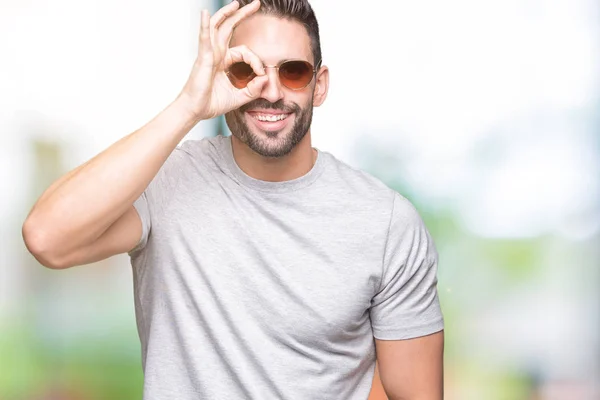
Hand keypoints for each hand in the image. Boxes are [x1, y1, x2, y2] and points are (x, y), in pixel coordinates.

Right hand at [178, 0, 267, 120]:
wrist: (195, 111)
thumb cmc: (211, 103)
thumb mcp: (239, 97)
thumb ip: (253, 89)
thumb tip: (266, 78)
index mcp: (223, 62)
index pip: (244, 51)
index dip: (256, 61)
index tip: (261, 74)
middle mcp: (216, 54)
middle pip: (228, 28)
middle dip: (242, 15)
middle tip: (255, 4)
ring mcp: (208, 54)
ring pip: (217, 27)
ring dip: (226, 13)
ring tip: (236, 3)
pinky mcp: (203, 58)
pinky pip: (204, 38)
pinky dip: (204, 25)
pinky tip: (204, 13)